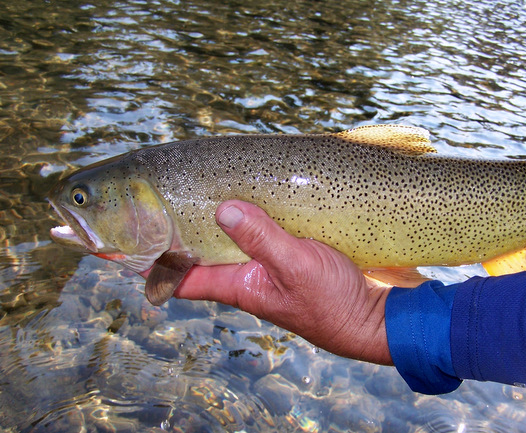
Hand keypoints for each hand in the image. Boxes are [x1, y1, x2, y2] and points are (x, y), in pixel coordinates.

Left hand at [152, 200, 392, 364]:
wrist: (371, 317)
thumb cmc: (332, 303)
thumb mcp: (294, 266)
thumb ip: (261, 238)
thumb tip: (223, 210)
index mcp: (238, 285)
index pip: (181, 275)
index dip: (151, 261)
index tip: (122, 243)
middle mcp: (247, 277)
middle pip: (202, 253)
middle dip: (181, 232)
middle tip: (161, 201)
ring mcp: (268, 268)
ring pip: (231, 242)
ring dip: (217, 222)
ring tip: (200, 191)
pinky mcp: (289, 258)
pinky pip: (259, 236)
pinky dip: (250, 219)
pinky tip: (253, 199)